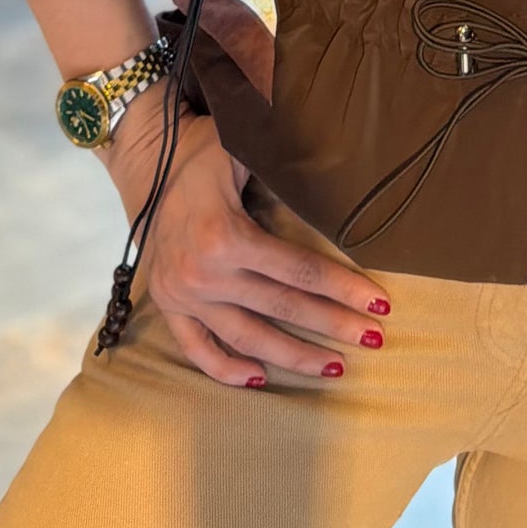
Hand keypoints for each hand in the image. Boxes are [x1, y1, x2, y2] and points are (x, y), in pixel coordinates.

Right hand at [103, 88, 391, 388]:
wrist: (147, 163)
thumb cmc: (205, 154)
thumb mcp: (243, 147)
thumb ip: (282, 159)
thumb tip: (333, 158)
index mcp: (226, 236)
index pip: (299, 271)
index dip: (343, 288)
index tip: (379, 304)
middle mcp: (204, 273)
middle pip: (282, 307)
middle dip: (333, 325)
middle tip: (374, 339)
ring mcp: (183, 296)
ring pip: (247, 337)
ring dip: (293, 356)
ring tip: (334, 367)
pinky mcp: (168, 306)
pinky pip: (196, 348)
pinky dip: (225, 369)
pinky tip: (260, 380)